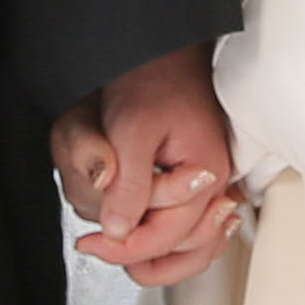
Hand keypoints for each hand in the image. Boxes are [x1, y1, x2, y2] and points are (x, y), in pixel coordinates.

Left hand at [49, 42, 239, 287]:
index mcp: (204, 176)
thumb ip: (129, 184)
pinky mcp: (198, 181)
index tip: (90, 243)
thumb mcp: (132, 130)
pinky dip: (166, 239)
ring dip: (152, 251)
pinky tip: (141, 237)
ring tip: (116, 248)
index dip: (121, 246)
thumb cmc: (154, 79)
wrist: (167, 52)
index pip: (164, 236)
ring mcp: (210, 186)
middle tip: (96, 245)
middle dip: (135, 251)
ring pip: (189, 246)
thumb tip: (118, 232)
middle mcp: (214, 186)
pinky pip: (190, 228)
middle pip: (180, 249)